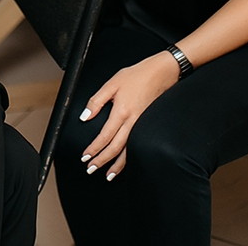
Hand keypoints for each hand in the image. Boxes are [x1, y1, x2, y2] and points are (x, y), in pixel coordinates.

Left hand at [78, 51, 179, 179]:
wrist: (162, 72)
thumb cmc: (138, 75)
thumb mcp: (112, 83)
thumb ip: (96, 101)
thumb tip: (85, 116)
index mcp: (121, 112)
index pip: (104, 137)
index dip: (94, 149)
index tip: (85, 157)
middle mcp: (132, 122)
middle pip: (115, 148)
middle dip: (102, 161)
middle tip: (91, 169)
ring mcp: (142, 125)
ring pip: (129, 151)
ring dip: (117, 165)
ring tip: (108, 175)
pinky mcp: (148, 125)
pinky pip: (137, 146)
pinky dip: (130, 158)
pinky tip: (125, 162)